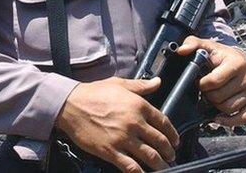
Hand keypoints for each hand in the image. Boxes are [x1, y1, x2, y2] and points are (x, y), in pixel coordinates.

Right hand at [55, 77, 179, 172]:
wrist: (71, 105)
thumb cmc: (94, 93)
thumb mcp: (119, 84)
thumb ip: (141, 85)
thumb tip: (158, 82)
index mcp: (139, 105)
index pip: (163, 122)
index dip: (172, 134)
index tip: (175, 140)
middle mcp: (134, 123)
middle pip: (160, 141)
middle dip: (169, 151)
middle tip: (171, 156)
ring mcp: (123, 139)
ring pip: (149, 156)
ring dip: (160, 164)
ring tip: (164, 167)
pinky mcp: (111, 151)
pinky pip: (131, 166)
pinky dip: (140, 172)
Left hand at [177, 36, 245, 126]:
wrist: (240, 59)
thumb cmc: (221, 55)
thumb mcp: (207, 46)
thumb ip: (192, 43)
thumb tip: (181, 50)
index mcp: (237, 62)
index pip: (213, 81)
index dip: (202, 84)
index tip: (199, 80)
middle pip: (220, 97)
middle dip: (208, 95)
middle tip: (207, 89)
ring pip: (228, 108)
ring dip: (216, 105)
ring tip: (214, 96)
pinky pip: (242, 118)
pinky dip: (229, 121)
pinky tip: (219, 117)